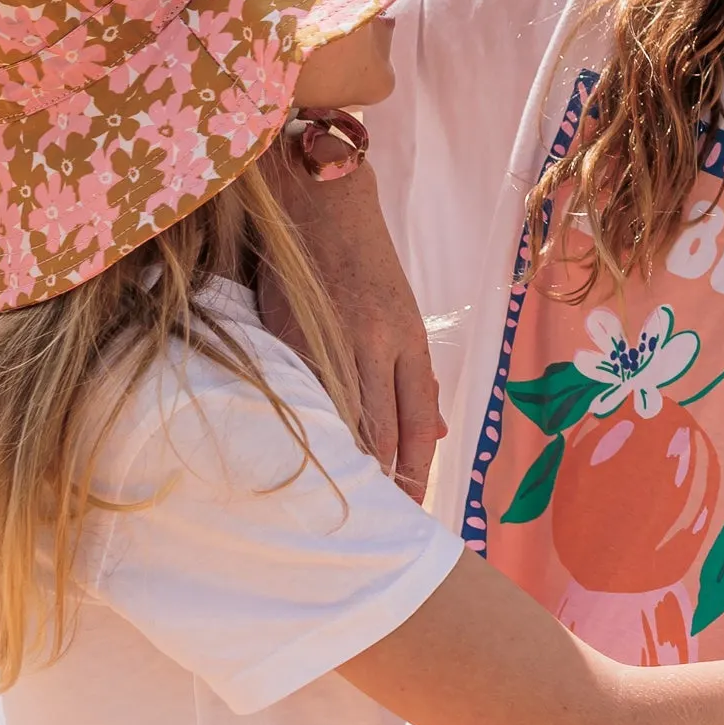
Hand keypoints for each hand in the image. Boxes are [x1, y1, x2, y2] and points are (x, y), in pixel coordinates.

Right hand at [261, 155, 446, 500]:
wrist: (320, 204)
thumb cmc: (363, 261)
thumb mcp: (401, 313)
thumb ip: (414, 375)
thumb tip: (433, 435)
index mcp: (407, 339)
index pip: (417, 422)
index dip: (416, 470)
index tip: (412, 505)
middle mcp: (377, 345)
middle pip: (383, 434)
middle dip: (384, 482)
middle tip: (379, 520)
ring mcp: (332, 343)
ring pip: (343, 423)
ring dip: (346, 468)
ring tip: (344, 504)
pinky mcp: (290, 338)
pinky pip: (303, 400)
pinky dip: (309, 435)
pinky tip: (306, 460)